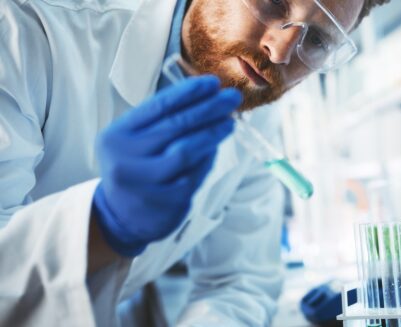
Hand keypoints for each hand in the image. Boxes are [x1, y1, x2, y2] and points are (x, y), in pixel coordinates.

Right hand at [93, 76, 241, 256]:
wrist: (121, 216)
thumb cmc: (135, 167)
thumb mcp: (133, 141)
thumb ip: (161, 121)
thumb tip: (206, 98)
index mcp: (116, 136)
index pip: (158, 107)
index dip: (188, 93)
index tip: (212, 83)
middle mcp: (126, 158)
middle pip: (175, 126)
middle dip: (208, 109)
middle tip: (231, 98)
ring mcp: (146, 182)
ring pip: (187, 150)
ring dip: (212, 133)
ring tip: (229, 122)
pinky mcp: (165, 201)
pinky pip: (194, 174)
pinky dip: (207, 159)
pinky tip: (215, 149)